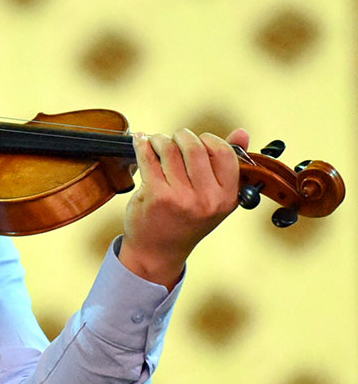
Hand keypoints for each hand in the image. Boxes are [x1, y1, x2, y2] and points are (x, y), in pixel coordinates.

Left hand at [119, 127, 249, 288]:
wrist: (158, 250)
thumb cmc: (186, 220)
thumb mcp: (214, 197)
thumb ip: (227, 164)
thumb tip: (242, 132)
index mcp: (227, 197)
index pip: (224, 152)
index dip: (209, 140)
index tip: (197, 141)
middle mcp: (207, 199)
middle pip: (195, 147)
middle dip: (182, 136)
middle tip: (174, 139)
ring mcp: (181, 198)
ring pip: (170, 149)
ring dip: (160, 140)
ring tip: (156, 143)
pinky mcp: (156, 196)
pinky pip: (148, 158)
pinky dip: (142, 145)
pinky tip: (140, 142)